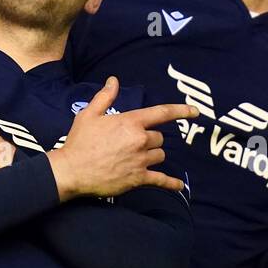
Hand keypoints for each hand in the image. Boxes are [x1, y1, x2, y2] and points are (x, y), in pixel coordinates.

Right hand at [45, 77, 194, 199]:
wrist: (72, 171)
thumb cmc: (79, 141)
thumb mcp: (89, 114)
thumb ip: (105, 97)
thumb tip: (113, 80)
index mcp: (130, 122)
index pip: (161, 113)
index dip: (181, 110)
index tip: (195, 111)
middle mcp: (139, 140)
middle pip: (159, 138)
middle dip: (151, 139)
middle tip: (132, 143)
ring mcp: (140, 160)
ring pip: (160, 155)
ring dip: (152, 155)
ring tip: (135, 157)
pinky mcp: (138, 179)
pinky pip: (161, 180)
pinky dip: (171, 183)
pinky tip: (179, 186)